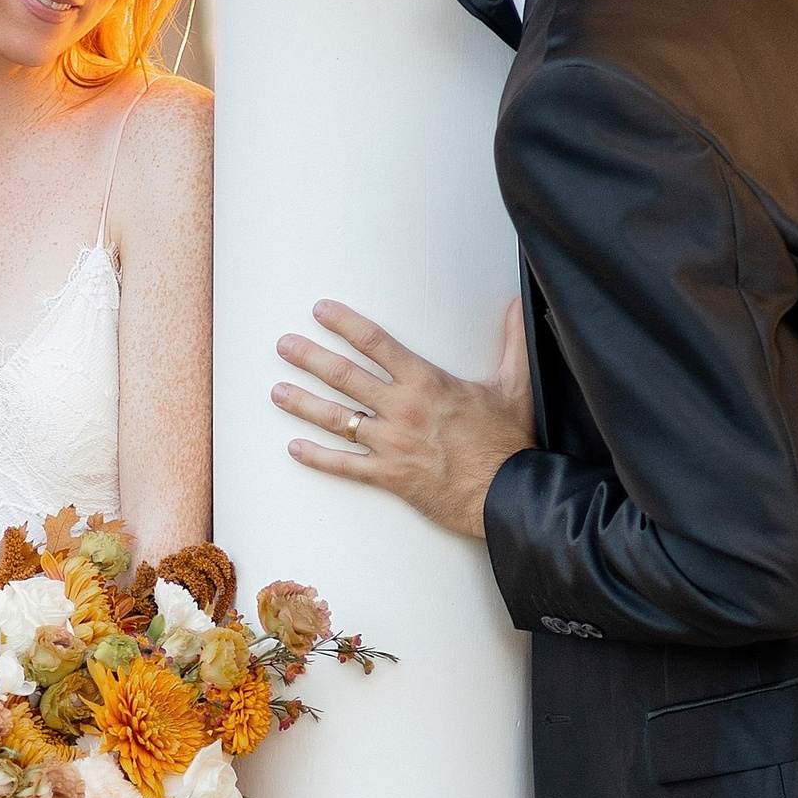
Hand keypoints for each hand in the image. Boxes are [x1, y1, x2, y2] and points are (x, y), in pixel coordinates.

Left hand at [273, 298, 533, 538]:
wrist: (507, 493)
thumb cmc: (509, 441)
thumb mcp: (516, 385)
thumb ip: (514, 342)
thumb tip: (520, 304)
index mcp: (427, 382)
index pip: (377, 343)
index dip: (345, 324)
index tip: (320, 311)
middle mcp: (402, 409)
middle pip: (345, 377)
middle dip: (310, 358)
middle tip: (283, 345)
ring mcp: (392, 444)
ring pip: (337, 419)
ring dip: (303, 404)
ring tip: (276, 391)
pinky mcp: (389, 476)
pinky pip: (345, 466)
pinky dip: (317, 458)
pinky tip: (294, 448)